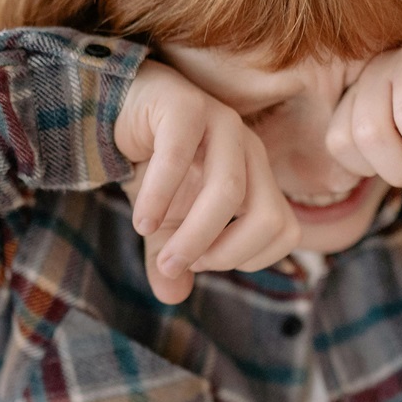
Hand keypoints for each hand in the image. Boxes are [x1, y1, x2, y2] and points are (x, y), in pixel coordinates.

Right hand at [114, 61, 300, 303]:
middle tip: (180, 263)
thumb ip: (171, 258)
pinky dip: (160, 197)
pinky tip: (142, 221)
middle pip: (269, 216)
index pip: (284, 231)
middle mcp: (249, 149)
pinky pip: (179, 157)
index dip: (246, 258)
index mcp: (258, 176)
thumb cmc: (152, 167)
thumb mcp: (162, 224)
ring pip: (229, 190)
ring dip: (194, 234)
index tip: (200, 263)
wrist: (116, 111)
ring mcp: (222, 123)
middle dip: (225, 254)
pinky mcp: (185, 105)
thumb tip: (172, 297)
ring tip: (161, 252)